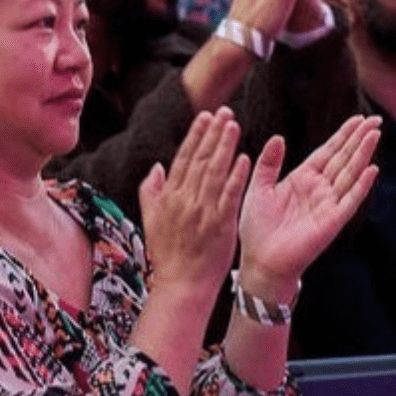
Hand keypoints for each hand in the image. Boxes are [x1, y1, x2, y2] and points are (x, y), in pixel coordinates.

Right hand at [138, 108, 250, 298]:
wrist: (181, 284)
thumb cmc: (168, 254)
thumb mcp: (151, 220)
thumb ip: (151, 191)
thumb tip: (157, 166)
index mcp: (168, 197)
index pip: (183, 159)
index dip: (195, 136)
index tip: (205, 116)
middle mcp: (184, 200)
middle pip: (200, 159)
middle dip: (213, 133)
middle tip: (224, 111)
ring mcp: (202, 211)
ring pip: (215, 172)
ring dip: (225, 146)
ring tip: (234, 125)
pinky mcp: (220, 224)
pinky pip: (229, 195)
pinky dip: (236, 176)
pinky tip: (245, 158)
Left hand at [236, 115, 380, 297]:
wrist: (260, 261)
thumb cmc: (258, 228)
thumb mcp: (259, 189)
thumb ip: (269, 164)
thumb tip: (279, 137)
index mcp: (302, 179)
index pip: (328, 152)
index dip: (343, 135)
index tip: (358, 118)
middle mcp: (319, 189)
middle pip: (344, 159)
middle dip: (359, 139)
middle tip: (376, 118)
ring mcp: (328, 205)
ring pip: (350, 174)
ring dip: (363, 155)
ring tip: (375, 134)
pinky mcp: (331, 221)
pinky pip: (349, 200)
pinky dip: (361, 185)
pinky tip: (372, 168)